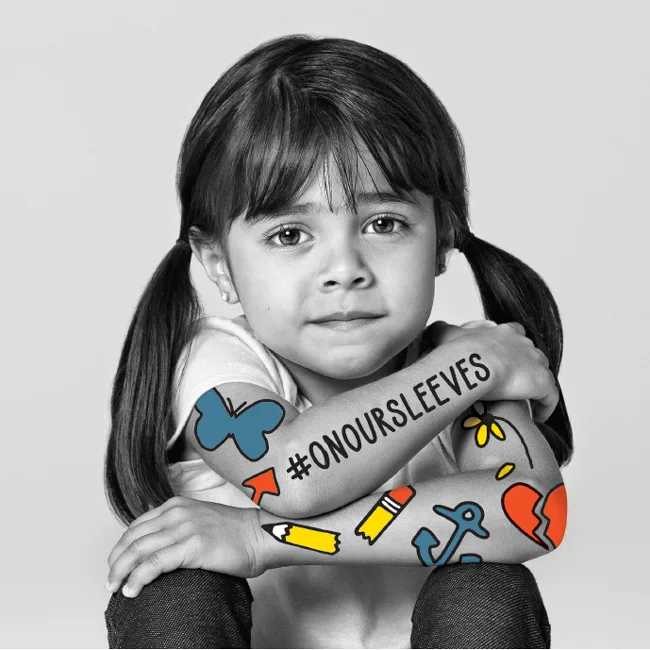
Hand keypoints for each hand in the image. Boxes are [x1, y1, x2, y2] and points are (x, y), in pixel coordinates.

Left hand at [106, 496, 265, 597]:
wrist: (260, 536)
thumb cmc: (236, 535)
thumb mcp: (201, 521)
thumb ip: (179, 528)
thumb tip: (158, 551)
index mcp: (177, 505)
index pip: (137, 526)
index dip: (121, 547)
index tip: (116, 565)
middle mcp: (177, 512)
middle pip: (133, 538)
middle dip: (116, 562)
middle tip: (110, 581)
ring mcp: (184, 527)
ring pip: (138, 550)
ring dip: (121, 572)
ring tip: (115, 589)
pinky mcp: (192, 546)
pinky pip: (154, 563)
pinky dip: (138, 578)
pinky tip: (132, 590)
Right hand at [426, 320, 557, 422]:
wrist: (473, 364)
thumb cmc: (459, 351)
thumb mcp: (445, 334)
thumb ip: (440, 330)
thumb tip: (430, 328)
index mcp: (505, 332)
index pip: (515, 334)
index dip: (510, 348)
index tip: (503, 360)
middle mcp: (525, 344)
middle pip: (531, 355)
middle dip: (524, 368)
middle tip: (510, 385)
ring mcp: (536, 363)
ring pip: (542, 374)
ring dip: (534, 387)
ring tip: (522, 403)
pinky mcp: (542, 383)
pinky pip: (550, 397)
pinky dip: (545, 407)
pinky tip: (535, 417)